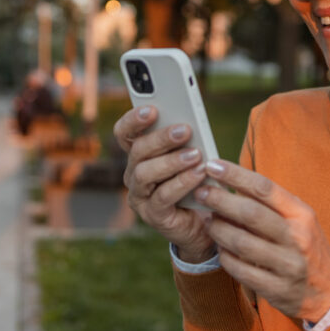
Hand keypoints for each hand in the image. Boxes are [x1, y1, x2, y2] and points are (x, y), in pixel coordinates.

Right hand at [113, 106, 214, 261]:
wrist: (205, 222)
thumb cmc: (197, 182)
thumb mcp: (191, 156)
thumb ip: (184, 141)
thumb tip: (187, 122)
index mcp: (139, 155)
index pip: (124, 133)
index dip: (133, 120)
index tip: (151, 109)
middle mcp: (133, 174)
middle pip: (138, 151)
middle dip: (161, 138)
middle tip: (185, 129)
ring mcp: (140, 196)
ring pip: (146, 173)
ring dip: (172, 161)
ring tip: (196, 154)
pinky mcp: (152, 215)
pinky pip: (163, 196)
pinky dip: (182, 183)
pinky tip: (199, 173)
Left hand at [196, 160, 329, 321]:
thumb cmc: (306, 246)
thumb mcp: (298, 220)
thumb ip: (271, 204)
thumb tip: (231, 183)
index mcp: (301, 215)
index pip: (265, 188)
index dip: (236, 175)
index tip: (213, 166)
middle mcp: (297, 238)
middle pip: (251, 214)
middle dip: (220, 201)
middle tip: (202, 193)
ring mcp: (288, 265)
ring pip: (242, 243)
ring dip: (219, 230)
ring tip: (210, 222)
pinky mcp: (278, 290)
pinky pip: (241, 270)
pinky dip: (225, 257)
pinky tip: (221, 249)